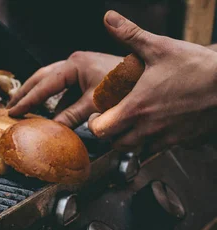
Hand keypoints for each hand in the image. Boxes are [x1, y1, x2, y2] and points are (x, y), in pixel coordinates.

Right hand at [7, 52, 121, 126]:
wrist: (150, 78)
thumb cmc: (126, 87)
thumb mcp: (96, 103)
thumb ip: (72, 116)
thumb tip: (52, 128)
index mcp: (74, 65)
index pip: (43, 85)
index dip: (27, 100)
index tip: (14, 112)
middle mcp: (75, 62)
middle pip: (41, 77)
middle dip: (25, 92)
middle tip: (10, 107)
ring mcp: (80, 67)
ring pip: (50, 81)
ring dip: (36, 94)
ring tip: (22, 107)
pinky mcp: (86, 76)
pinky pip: (62, 88)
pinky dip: (52, 98)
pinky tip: (48, 111)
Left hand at [88, 11, 216, 151]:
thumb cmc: (197, 66)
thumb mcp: (160, 47)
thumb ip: (130, 35)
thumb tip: (109, 18)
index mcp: (136, 108)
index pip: (100, 130)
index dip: (94, 124)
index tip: (97, 113)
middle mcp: (148, 128)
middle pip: (115, 144)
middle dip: (109, 133)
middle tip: (112, 118)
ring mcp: (165, 137)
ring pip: (136, 149)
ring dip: (129, 139)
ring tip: (132, 121)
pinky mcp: (181, 140)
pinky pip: (158, 148)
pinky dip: (151, 140)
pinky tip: (156, 123)